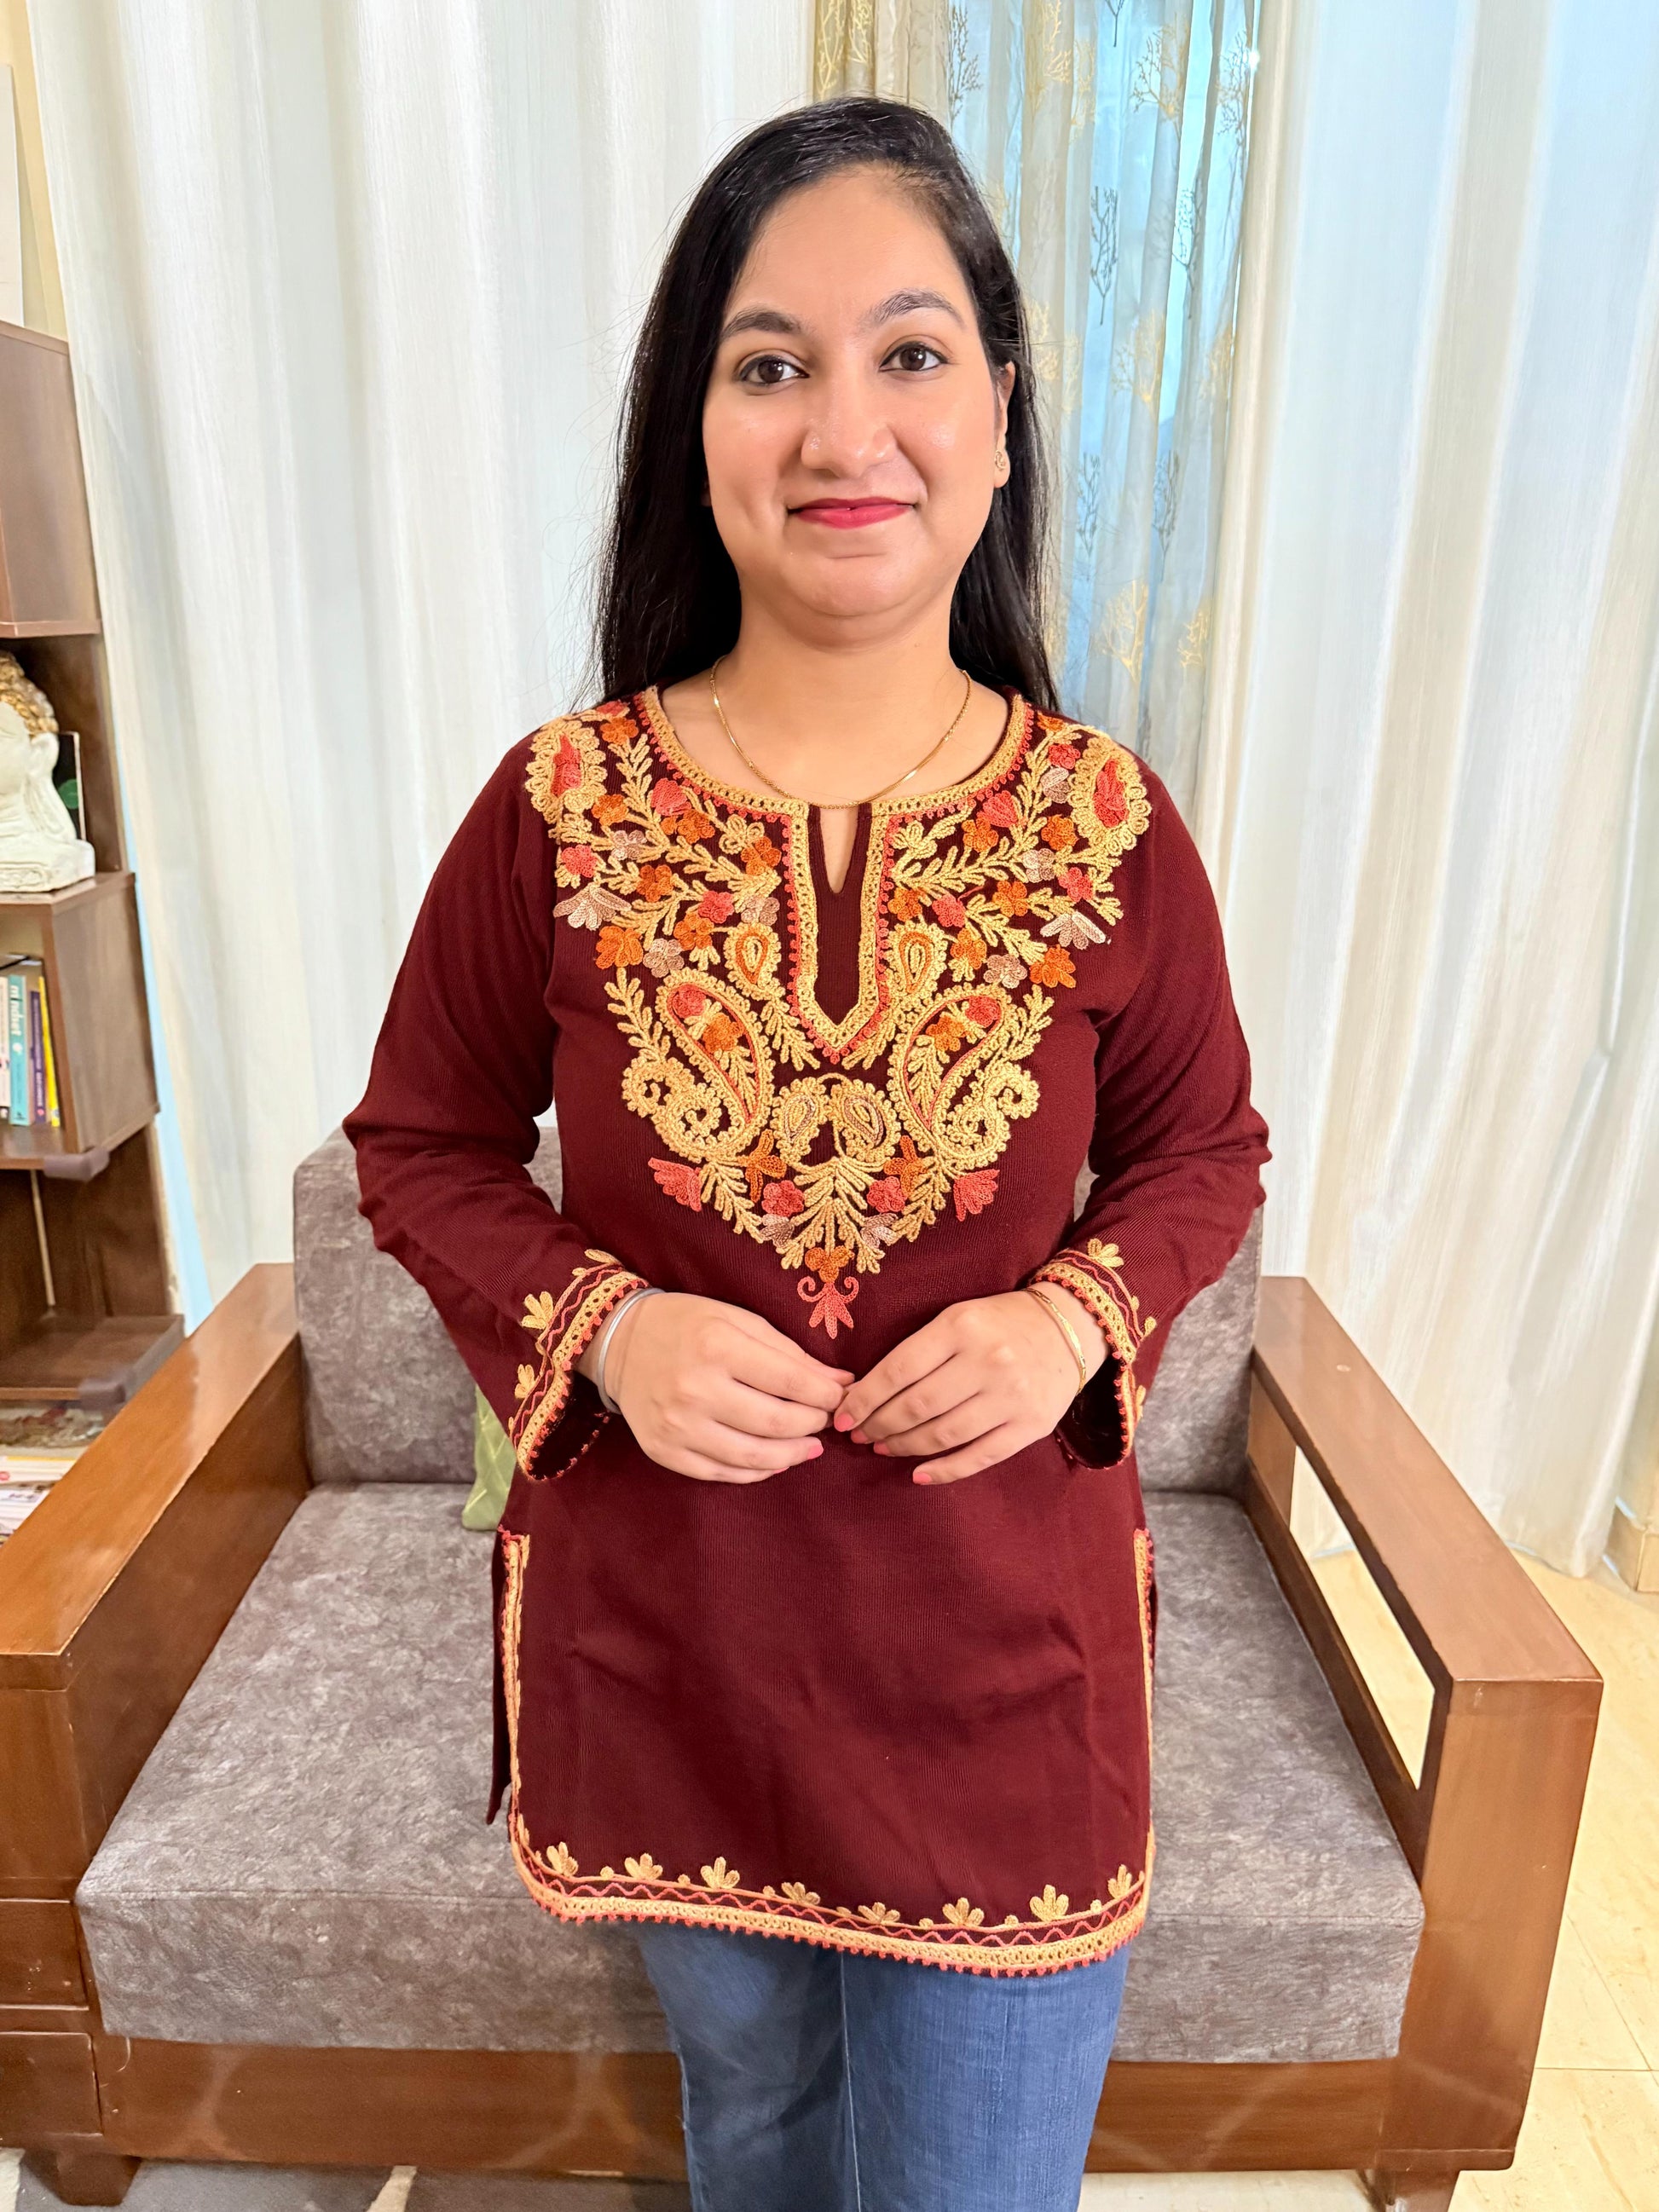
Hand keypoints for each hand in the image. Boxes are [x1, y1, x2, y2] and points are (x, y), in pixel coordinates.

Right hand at [583, 1292, 853, 1483]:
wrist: (619, 1343)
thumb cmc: (687, 1324)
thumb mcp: (737, 1320)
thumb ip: (789, 1352)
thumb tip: (841, 1382)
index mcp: (717, 1346)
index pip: (791, 1382)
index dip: (826, 1395)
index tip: (839, 1396)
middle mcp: (695, 1389)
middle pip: (777, 1423)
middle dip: (814, 1424)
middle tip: (826, 1419)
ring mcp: (677, 1426)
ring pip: (753, 1456)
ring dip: (793, 1454)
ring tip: (811, 1445)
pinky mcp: (664, 1451)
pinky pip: (722, 1473)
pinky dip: (757, 1471)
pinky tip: (775, 1459)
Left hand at [830, 1286, 1106, 1485]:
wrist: (1068, 1327)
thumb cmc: (998, 1323)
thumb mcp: (957, 1318)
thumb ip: (918, 1350)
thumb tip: (865, 1392)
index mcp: (961, 1328)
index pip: (898, 1370)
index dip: (864, 1399)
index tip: (841, 1417)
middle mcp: (987, 1361)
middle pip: (917, 1406)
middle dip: (879, 1426)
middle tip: (859, 1435)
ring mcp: (1011, 1397)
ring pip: (943, 1434)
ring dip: (904, 1447)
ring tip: (882, 1448)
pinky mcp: (1030, 1426)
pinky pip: (979, 1456)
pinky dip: (945, 1470)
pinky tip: (919, 1474)